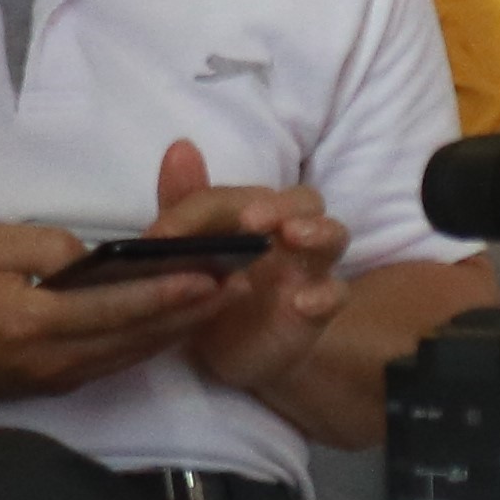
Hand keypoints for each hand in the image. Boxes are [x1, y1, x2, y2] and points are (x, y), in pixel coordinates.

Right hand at [0, 222, 237, 401]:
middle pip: (137, 334)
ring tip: (230, 296)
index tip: (210, 277)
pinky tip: (187, 318)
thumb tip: (95, 256)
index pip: (112, 308)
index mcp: (31, 323)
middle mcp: (54, 359)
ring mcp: (61, 378)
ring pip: (136, 351)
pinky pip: (121, 361)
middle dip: (193, 310)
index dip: (164, 293)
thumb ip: (44, 245)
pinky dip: (157, 339)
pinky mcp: (63, 385)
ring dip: (184, 325)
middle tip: (244, 280)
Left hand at [135, 140, 354, 400]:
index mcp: (258, 217)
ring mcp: (309, 271)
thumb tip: (180, 146)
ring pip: (335, 235)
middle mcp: (289, 236)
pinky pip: (337, 294)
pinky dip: (324, 294)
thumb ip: (185, 206)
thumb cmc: (213, 293)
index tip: (162, 237)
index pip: (239, 195)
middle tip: (249, 220)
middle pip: (305, 201)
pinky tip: (301, 302)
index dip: (204, 209)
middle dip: (280, 205)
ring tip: (291, 237)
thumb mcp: (187, 254)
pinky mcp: (317, 310)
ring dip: (317, 230)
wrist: (230, 353)